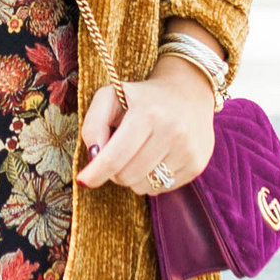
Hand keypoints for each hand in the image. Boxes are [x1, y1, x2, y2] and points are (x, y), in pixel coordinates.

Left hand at [76, 54, 218, 199]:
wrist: (189, 91)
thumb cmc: (142, 97)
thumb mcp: (110, 96)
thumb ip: (93, 123)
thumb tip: (94, 156)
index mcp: (148, 114)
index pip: (115, 158)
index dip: (95, 173)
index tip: (83, 181)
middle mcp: (172, 132)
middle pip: (127, 176)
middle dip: (115, 171)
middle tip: (118, 154)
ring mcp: (188, 150)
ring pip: (144, 186)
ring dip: (134, 176)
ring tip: (139, 153)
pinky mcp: (197, 164)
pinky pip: (162, 188)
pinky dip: (153, 178)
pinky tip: (157, 157)